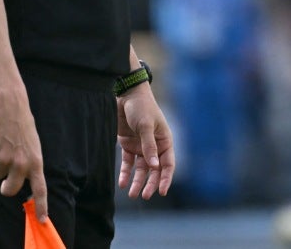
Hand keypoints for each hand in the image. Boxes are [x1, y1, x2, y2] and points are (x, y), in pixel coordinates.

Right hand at [0, 94, 47, 221]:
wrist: (9, 106)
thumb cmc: (22, 126)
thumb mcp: (32, 146)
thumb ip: (29, 164)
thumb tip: (22, 182)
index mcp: (35, 161)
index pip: (40, 189)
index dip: (42, 206)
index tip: (43, 219)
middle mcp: (21, 164)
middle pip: (10, 190)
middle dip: (5, 188)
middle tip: (4, 182)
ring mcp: (5, 160)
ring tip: (4, 145)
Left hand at [117, 84, 173, 198]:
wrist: (125, 95)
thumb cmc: (141, 107)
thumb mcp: (146, 125)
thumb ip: (149, 146)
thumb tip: (154, 166)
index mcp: (165, 140)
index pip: (168, 164)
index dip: (165, 178)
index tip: (161, 191)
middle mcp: (154, 146)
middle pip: (154, 170)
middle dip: (150, 183)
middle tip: (145, 196)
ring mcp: (141, 146)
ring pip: (141, 169)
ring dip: (137, 181)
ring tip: (132, 194)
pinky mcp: (128, 145)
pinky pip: (128, 163)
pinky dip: (126, 173)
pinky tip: (122, 183)